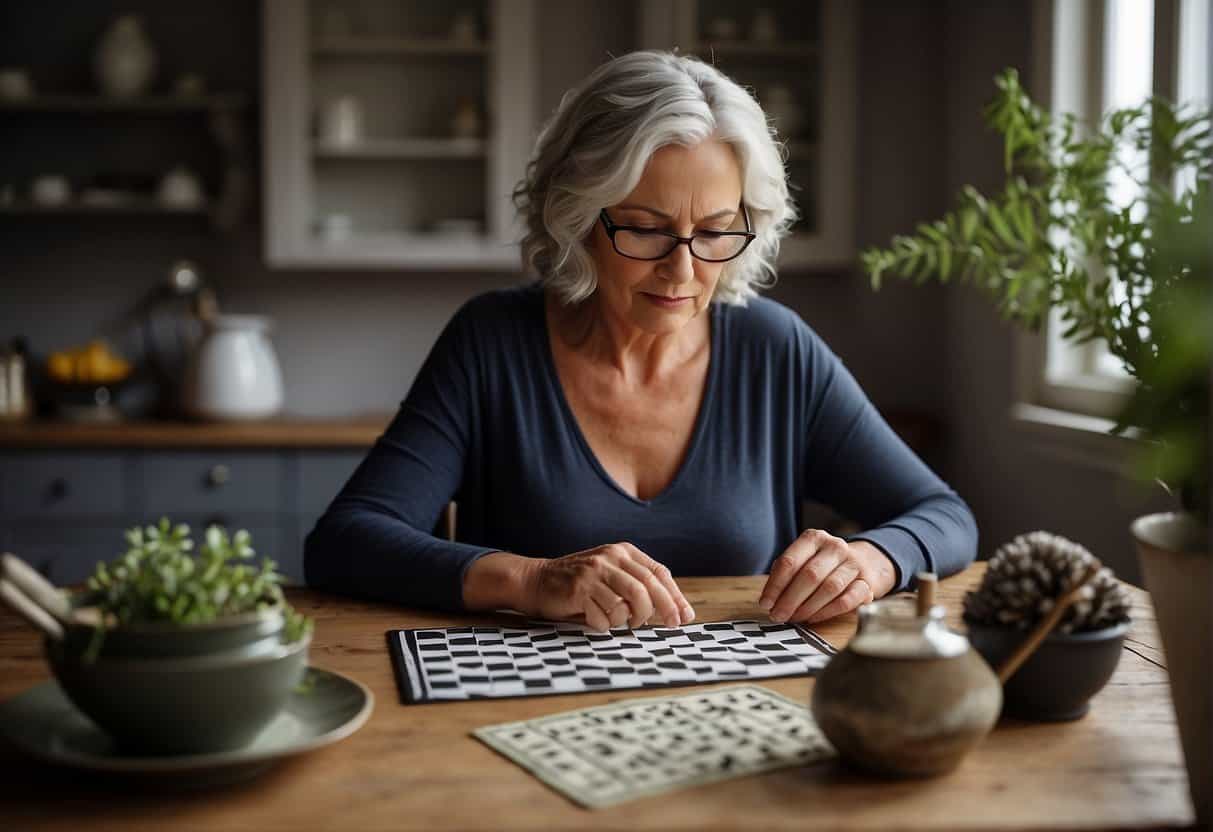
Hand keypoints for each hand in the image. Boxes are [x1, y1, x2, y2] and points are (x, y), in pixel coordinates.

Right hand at [521, 543, 694, 631]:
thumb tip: (677, 609)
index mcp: (622, 551)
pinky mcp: (578, 590)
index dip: (675, 596)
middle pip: (647, 586)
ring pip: (628, 602)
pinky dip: (606, 625)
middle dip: (664, 609)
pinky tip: (597, 620)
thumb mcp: (612, 573)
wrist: (538, 580)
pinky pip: (604, 616)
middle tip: (671, 626)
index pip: (658, 572)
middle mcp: (609, 558)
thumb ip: (639, 584)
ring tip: (624, 622)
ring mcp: (593, 573)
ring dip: (630, 619)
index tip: (685, 616)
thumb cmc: (582, 583)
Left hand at [758, 531, 895, 623]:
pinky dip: (826, 612)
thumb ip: (786, 574)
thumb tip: (769, 601)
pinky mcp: (867, 583)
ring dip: (807, 608)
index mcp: (814, 538)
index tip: (765, 604)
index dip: (775, 585)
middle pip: (809, 575)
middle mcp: (835, 547)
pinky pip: (846, 601)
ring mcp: (854, 564)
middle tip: (778, 616)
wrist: (866, 563)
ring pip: (829, 588)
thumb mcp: (804, 559)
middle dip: (790, 600)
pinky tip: (813, 619)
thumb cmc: (824, 565)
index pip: (790, 561)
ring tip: (794, 619)